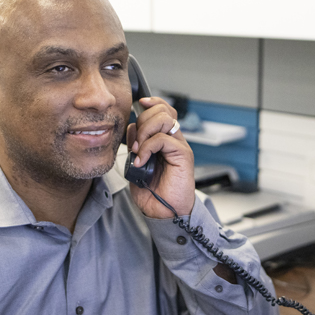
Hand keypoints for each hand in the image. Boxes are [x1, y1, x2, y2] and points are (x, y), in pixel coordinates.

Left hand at [125, 97, 194, 217]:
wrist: (164, 212)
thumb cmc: (152, 192)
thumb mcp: (137, 163)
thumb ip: (135, 144)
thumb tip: (131, 130)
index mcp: (164, 139)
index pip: (162, 109)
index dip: (152, 103)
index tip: (139, 103)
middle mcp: (174, 140)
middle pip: (162, 110)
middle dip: (143, 120)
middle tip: (135, 141)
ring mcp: (179, 146)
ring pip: (164, 119)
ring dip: (145, 131)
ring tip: (138, 149)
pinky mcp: (183, 155)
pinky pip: (163, 139)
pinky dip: (147, 147)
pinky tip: (141, 160)